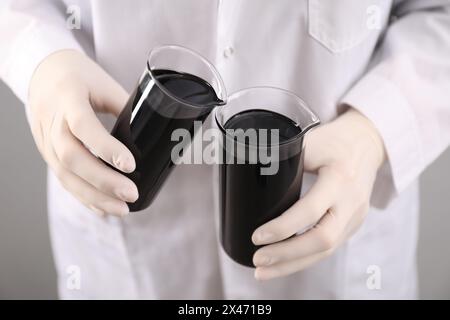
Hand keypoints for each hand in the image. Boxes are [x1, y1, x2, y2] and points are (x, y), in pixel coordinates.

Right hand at [28, 49, 137, 216]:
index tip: (131, 165)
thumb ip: (126, 107)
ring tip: (121, 210)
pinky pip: (63, 179)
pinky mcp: (47, 153)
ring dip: (94, 196)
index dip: (106, 148)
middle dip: (103, 181)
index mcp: (68, 97)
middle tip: (131, 194)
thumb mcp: (104, 83)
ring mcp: (45, 140)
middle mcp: (52, 121)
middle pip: (72, 158)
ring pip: (65, 174)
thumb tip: (158, 132)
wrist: (42, 73)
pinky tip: (102, 209)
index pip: (83, 127)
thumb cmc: (79, 75)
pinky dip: (83, 197)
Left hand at [251, 108, 385, 279]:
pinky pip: (329, 248)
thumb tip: (249, 174)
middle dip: (287, 255)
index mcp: (339, 178)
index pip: (310, 211)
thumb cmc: (335, 140)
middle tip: (258, 259)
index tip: (257, 237)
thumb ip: (284, 159)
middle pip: (322, 240)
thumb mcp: (310, 142)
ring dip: (293, 264)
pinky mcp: (352, 224)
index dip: (282, 228)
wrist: (367, 142)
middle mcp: (351, 202)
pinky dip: (304, 258)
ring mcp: (355, 216)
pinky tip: (284, 264)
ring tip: (263, 272)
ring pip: (326, 251)